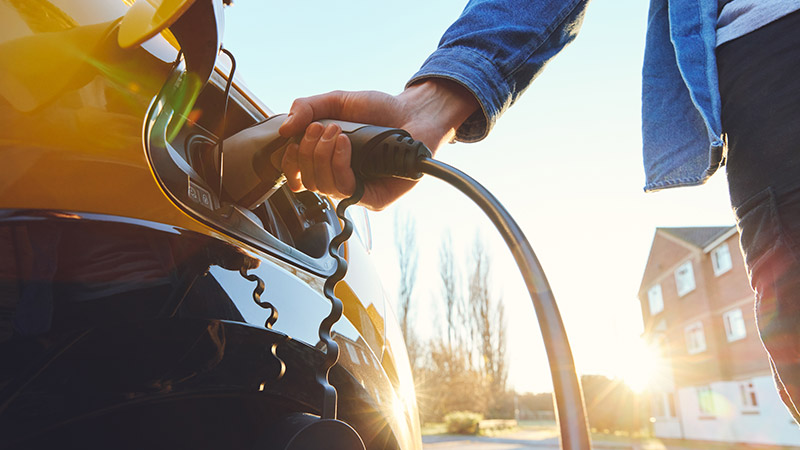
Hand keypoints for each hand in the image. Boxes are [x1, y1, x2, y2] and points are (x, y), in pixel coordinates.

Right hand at [278, 79, 477, 209]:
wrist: (413, 112)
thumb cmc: (378, 110)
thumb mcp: (336, 101)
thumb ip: (307, 108)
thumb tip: (284, 130)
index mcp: (326, 161)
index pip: (297, 176)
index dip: (289, 164)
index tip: (292, 142)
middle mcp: (339, 178)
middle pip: (307, 181)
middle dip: (308, 151)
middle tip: (321, 128)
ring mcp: (357, 190)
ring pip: (323, 187)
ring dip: (322, 156)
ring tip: (336, 132)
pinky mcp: (374, 198)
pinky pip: (346, 190)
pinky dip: (339, 165)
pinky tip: (345, 144)